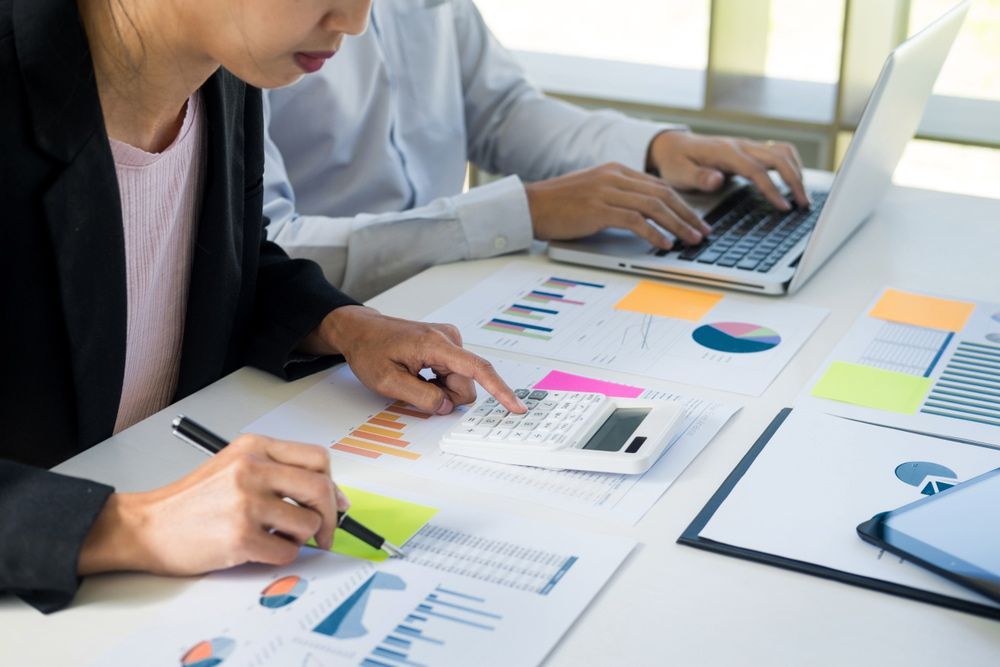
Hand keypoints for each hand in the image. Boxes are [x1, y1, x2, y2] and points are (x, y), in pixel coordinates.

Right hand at [79, 435, 347, 575]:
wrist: (146, 526)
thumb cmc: (191, 501)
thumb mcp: (235, 467)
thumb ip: (279, 474)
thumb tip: (331, 497)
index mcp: (254, 448)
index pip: (317, 459)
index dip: (332, 484)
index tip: (334, 503)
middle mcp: (252, 469)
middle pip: (320, 489)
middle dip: (329, 516)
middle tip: (323, 532)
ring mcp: (246, 503)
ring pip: (307, 523)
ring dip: (300, 538)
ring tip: (277, 538)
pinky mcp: (240, 536)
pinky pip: (287, 551)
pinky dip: (281, 555)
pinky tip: (261, 549)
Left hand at [304, 305, 524, 414]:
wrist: (361, 331)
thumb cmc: (370, 350)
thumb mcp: (388, 382)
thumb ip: (421, 398)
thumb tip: (448, 406)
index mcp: (436, 344)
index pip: (478, 369)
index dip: (500, 390)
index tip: (516, 406)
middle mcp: (449, 338)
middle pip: (466, 383)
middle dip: (446, 396)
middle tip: (415, 389)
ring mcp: (449, 340)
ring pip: (460, 381)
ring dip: (440, 389)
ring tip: (414, 379)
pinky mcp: (447, 345)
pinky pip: (454, 374)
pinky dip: (438, 382)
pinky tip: (419, 374)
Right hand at [524, 163, 711, 248]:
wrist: (529, 206)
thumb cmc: (557, 205)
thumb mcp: (592, 192)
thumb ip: (616, 197)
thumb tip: (642, 216)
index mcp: (615, 170)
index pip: (658, 185)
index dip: (681, 203)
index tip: (695, 219)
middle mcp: (614, 177)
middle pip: (663, 194)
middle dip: (687, 214)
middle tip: (703, 231)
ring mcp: (607, 191)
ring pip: (654, 206)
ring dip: (677, 225)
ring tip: (691, 240)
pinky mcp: (599, 209)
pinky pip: (635, 221)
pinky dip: (655, 233)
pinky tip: (665, 243)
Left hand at [647, 131, 808, 209]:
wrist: (672, 145)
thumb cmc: (675, 162)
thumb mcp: (678, 173)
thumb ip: (698, 178)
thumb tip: (718, 180)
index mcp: (724, 152)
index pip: (756, 169)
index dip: (772, 188)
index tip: (784, 207)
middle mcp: (740, 145)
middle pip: (778, 158)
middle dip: (794, 181)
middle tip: (803, 204)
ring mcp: (747, 145)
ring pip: (783, 152)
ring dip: (796, 172)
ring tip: (803, 196)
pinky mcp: (750, 149)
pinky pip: (779, 152)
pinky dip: (792, 165)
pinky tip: (794, 181)